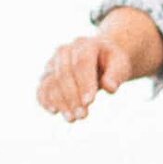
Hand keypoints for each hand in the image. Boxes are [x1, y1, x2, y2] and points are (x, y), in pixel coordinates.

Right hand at [37, 7, 162, 119]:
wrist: (99, 58)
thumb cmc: (111, 63)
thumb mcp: (120, 65)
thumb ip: (116, 75)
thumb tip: (110, 87)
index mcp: (84, 44)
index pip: (82, 63)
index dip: (84, 83)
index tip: (90, 102)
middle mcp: (65, 51)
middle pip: (64, 74)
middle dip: (72, 97)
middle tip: (82, 115)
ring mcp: (53, 63)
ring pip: (51, 82)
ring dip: (60, 102)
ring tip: (72, 119)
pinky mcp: (46, 76)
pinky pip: (42, 88)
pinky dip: (45, 100)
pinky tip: (54, 111)